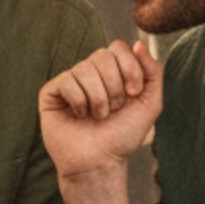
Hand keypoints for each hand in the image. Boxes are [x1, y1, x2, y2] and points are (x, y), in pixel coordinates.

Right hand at [38, 40, 163, 179]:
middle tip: (114, 109)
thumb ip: (153, 72)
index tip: (133, 93)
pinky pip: (67, 81)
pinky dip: (79, 102)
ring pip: (85, 69)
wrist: (99, 161)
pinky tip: (79, 115)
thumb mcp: (149, 103)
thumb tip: (139, 42)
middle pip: (103, 55)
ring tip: (97, 116)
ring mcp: (70, 81)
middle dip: (115, 86)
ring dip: (98, 98)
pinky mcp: (51, 92)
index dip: (129, 67)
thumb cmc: (122, 135)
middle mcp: (90, 72)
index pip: (118, 47)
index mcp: (112, 71)